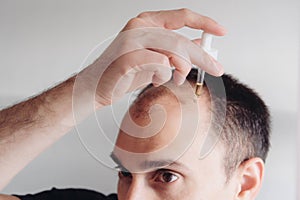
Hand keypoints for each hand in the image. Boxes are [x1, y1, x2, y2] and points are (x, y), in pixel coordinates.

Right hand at [75, 8, 225, 106]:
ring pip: (174, 51)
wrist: (97, 86)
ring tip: (176, 79)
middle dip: (202, 57)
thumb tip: (201, 47)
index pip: (181, 16)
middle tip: (217, 68)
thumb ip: (176, 51)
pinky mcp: (128, 57)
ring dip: (181, 69)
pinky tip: (153, 80)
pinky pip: (160, 65)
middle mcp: (139, 26)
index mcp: (146, 22)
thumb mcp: (156, 59)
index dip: (204, 22)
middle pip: (181, 40)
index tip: (221, 31)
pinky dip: (162, 76)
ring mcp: (132, 40)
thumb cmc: (126, 72)